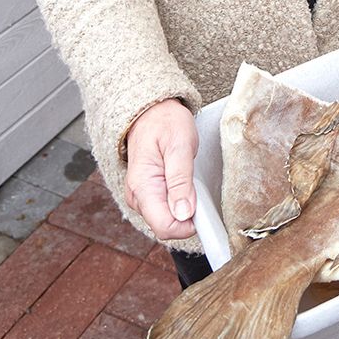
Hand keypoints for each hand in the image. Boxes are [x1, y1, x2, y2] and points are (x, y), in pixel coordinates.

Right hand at [124, 98, 198, 240]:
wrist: (152, 112)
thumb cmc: (166, 124)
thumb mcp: (179, 146)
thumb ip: (180, 181)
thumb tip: (183, 214)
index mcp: (142, 187)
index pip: (164, 227)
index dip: (187, 224)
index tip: (202, 209)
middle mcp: (137, 197)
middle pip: (165, 227)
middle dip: (186, 217)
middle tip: (197, 188)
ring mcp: (140, 197)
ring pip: (166, 221)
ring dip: (183, 209)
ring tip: (189, 181)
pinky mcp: (147, 195)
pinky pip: (165, 210)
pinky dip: (178, 203)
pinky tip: (183, 185)